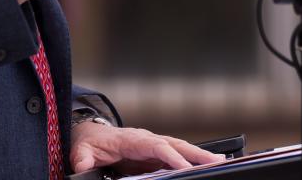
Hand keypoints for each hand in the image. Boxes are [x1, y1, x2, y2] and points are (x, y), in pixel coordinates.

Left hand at [70, 121, 224, 173]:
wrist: (90, 134)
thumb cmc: (89, 142)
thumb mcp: (82, 151)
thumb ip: (83, 159)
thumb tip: (82, 167)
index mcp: (132, 139)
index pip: (155, 146)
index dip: (170, 156)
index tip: (184, 167)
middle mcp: (146, 139)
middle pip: (174, 144)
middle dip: (195, 153)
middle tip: (216, 161)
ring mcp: (153, 145)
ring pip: (180, 148)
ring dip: (199, 155)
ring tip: (219, 162)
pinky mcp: (155, 153)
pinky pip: (176, 155)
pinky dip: (192, 159)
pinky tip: (206, 165)